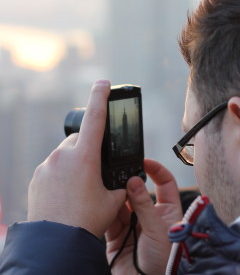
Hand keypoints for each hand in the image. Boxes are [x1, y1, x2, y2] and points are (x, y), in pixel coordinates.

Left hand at [28, 80, 125, 237]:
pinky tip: (66, 192)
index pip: (95, 118)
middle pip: (80, 140)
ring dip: (75, 162)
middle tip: (94, 171)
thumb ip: (120, 184)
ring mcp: (47, 165)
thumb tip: (126, 180)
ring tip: (80, 186)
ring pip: (66, 153)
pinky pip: (53, 166)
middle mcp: (63, 156)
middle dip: (89, 149)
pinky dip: (62, 172)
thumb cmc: (87, 220)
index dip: (99, 97)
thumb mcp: (112, 200)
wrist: (57, 242)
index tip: (102, 83)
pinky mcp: (38, 176)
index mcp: (84, 157)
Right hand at [106, 159, 181, 274]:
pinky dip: (107, 209)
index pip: (165, 183)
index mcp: (166, 211)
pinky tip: (104, 203)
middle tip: (121, 176)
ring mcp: (132, 223)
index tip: (144, 161)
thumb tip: (133, 180)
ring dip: (117, 196)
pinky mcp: (117, 234)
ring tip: (111, 190)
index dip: (156, 170)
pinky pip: (111, 217)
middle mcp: (149, 215)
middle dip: (130, 183)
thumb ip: (144, 204)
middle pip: (139, 190)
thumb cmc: (164, 262)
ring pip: (123, 202)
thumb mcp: (158, 229)